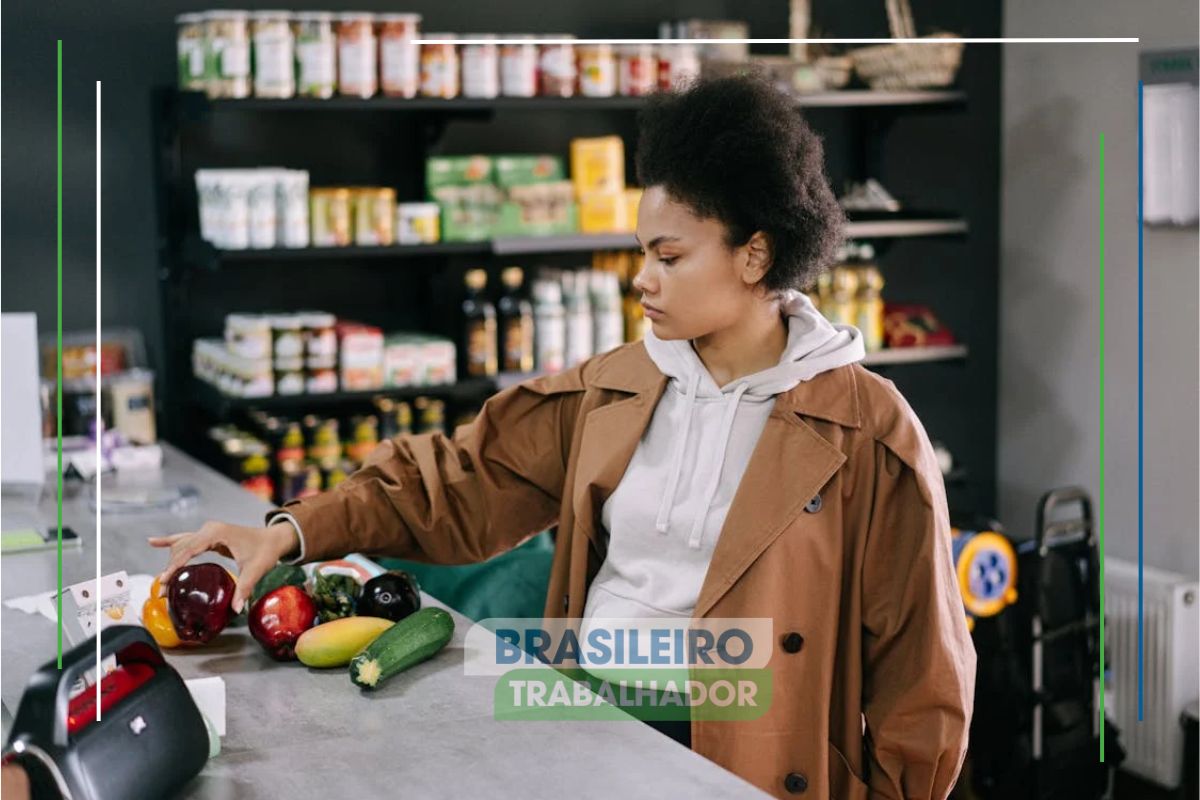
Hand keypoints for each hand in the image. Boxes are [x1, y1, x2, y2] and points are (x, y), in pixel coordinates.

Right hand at [148, 521, 298, 613]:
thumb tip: (236, 608)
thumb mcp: (255, 570)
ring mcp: (208, 531)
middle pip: (182, 549)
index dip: (176, 565)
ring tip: (160, 582)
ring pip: (181, 546)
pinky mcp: (208, 536)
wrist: (273, 539)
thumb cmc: (265, 552)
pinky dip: (170, 541)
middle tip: (162, 591)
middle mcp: (209, 529)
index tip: (164, 580)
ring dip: (170, 562)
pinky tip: (152, 541)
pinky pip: (185, 539)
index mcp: (217, 533)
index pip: (190, 550)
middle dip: (170, 569)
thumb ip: (244, 588)